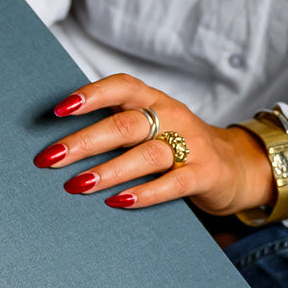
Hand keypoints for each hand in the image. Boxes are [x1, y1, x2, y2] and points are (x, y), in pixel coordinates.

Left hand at [33, 74, 274, 215]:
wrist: (236, 167)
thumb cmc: (176, 146)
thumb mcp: (150, 127)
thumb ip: (115, 128)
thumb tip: (59, 144)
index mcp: (153, 100)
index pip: (122, 86)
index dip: (91, 94)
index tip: (59, 109)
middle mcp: (172, 116)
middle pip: (124, 125)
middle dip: (83, 142)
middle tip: (50, 158)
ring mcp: (191, 145)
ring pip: (145, 154)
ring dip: (107, 170)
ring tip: (77, 185)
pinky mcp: (204, 174)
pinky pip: (172, 183)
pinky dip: (143, 193)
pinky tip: (116, 202)